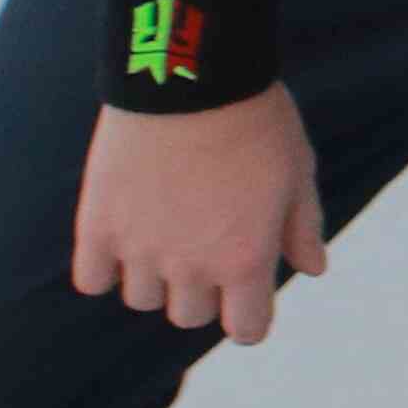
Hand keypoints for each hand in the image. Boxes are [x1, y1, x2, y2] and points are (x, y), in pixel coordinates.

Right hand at [72, 81, 326, 342]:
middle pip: (190, 316)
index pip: (246, 330)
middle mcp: (192, 266)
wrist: (191, 77)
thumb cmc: (256, 120)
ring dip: (155, 277)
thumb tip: (313, 269)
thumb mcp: (298, 171)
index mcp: (246, 259)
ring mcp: (140, 250)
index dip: (249, 316)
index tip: (246, 295)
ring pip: (143, 299)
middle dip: (203, 290)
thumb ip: (303, 228)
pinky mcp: (98, 227)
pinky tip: (123, 237)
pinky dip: (105, 268)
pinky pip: (93, 280)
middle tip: (206, 244)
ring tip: (165, 230)